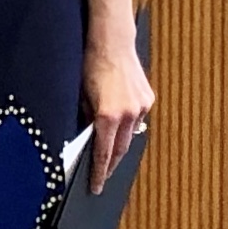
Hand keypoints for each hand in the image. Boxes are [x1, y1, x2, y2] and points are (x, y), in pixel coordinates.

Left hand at [82, 23, 152, 194]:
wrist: (112, 41)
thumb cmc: (90, 65)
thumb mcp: (79, 95)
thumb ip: (85, 119)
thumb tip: (87, 137)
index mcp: (107, 116)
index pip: (103, 154)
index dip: (99, 173)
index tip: (95, 187)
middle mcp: (128, 114)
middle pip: (120, 149)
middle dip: (111, 164)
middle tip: (102, 175)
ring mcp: (141, 107)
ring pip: (130, 135)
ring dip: (119, 143)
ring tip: (109, 153)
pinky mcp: (148, 98)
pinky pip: (137, 119)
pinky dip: (128, 125)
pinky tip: (119, 125)